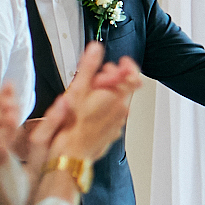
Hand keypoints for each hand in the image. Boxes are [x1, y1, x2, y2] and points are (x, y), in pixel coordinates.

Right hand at [38, 43, 144, 165]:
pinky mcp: (112, 132)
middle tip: (97, 76)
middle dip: (111, 78)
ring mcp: (117, 122)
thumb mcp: (77, 91)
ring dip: (107, 93)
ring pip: (117, 101)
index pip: (133, 75)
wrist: (71, 156)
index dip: (127, 65)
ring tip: (90, 93)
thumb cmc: (72, 126)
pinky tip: (90, 109)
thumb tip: (95, 48)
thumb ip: (88, 68)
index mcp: (116, 97)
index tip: (120, 61)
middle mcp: (121, 110)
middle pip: (124, 87)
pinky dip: (104, 108)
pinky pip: (112, 115)